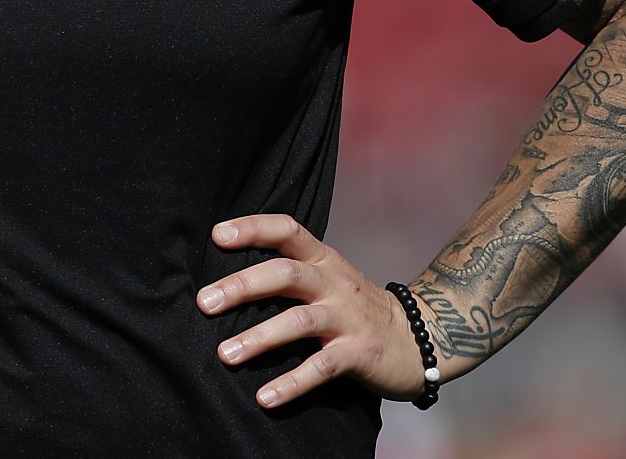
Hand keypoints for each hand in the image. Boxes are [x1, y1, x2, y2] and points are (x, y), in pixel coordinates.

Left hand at [194, 214, 428, 408]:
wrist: (420, 339)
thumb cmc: (357, 308)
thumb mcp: (329, 279)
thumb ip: (290, 273)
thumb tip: (228, 280)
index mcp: (323, 260)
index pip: (287, 230)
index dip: (253, 228)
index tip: (217, 235)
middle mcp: (334, 283)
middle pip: (285, 273)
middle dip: (242, 286)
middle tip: (205, 303)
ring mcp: (348, 318)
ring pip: (299, 321)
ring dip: (259, 337)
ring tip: (225, 354)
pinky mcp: (359, 353)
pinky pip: (321, 368)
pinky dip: (292, 383)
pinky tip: (265, 397)